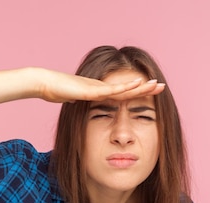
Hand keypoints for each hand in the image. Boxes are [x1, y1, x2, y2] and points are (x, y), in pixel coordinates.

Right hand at [36, 68, 164, 102]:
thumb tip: (85, 112)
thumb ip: (82, 106)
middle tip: (163, 86)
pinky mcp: (90, 90)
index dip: (139, 94)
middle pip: (128, 89)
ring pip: (123, 88)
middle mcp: (102, 88)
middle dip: (146, 88)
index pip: (124, 95)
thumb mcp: (75, 104)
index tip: (153, 93)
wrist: (46, 84)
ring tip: (156, 84)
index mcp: (100, 93)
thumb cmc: (57, 92)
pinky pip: (109, 90)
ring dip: (140, 87)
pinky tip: (135, 84)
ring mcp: (97, 87)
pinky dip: (123, 88)